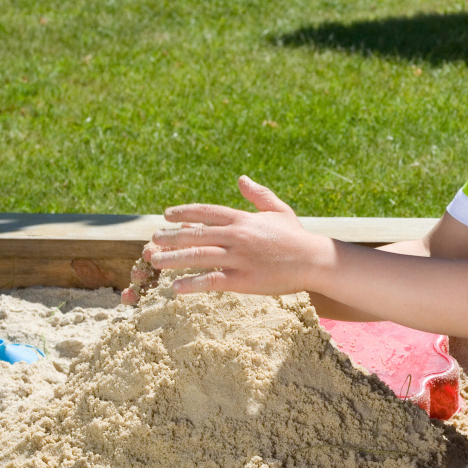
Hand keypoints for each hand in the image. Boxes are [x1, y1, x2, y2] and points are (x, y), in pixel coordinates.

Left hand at [149, 176, 326, 295]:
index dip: (184, 213)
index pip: (206, 213)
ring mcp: (239, 258)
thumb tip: (242, 179)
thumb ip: (258, 195)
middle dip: (169, 237)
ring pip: (197, 257)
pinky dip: (192, 284)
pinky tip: (176, 288)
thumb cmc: (297, 237)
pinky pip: (211, 281)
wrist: (315, 261)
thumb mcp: (279, 211)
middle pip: (195, 235)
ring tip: (155, 261)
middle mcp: (237, 236)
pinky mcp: (243, 279)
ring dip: (172, 259)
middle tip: (153, 240)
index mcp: (243, 219)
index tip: (166, 215)